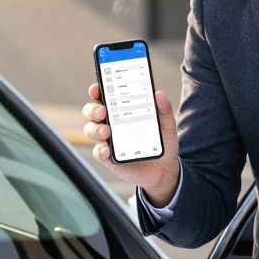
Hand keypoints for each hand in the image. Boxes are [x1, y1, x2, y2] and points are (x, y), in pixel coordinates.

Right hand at [81, 82, 179, 203]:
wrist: (164, 170)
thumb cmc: (162, 144)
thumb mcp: (167, 126)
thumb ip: (164, 111)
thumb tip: (159, 95)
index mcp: (122, 112)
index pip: (105, 97)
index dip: (97, 91)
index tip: (97, 88)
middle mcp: (112, 124)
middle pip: (93, 112)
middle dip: (93, 109)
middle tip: (102, 111)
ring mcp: (109, 141)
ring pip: (91, 130)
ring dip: (95, 129)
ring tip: (106, 132)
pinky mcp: (109, 158)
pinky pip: (99, 152)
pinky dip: (100, 150)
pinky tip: (107, 149)